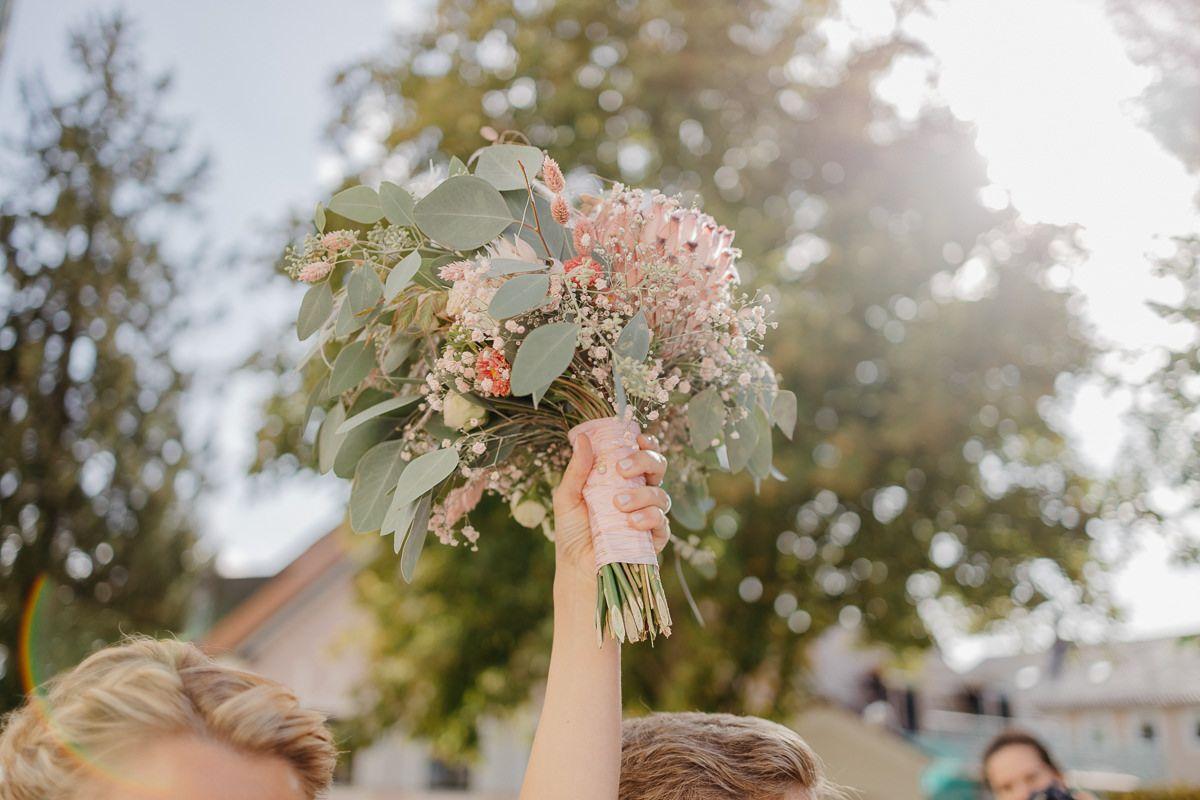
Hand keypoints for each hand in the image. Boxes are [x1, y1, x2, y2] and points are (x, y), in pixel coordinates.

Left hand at [552, 433, 669, 594]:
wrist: (576, 567)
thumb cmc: (572, 531)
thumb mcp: (567, 497)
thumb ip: (577, 470)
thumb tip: (583, 438)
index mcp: (622, 479)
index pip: (642, 454)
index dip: (646, 443)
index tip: (639, 438)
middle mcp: (639, 494)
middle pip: (658, 468)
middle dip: (646, 461)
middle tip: (623, 469)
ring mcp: (648, 516)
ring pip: (661, 495)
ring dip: (643, 495)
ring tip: (619, 504)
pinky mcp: (654, 539)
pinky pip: (662, 523)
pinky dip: (650, 519)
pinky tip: (633, 522)